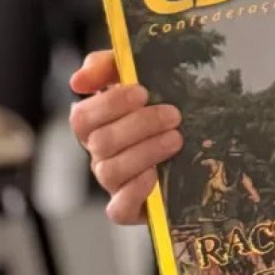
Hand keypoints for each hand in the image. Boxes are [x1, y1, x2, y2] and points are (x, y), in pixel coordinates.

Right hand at [69, 49, 182, 224]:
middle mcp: (100, 154)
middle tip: (172, 115)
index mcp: (96, 125)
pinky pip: (118, 208)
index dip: (110, 104)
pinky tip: (156, 174)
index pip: (82, 117)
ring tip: (176, 139)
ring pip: (111, 171)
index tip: (142, 92)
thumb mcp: (138, 77)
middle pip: (100, 143)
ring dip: (146, 152)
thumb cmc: (159, 108)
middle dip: (138, 126)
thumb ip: (107, 66)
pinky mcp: (130, 208)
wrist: (196, 149)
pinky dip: (135, 191)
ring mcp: (113, 183)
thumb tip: (78, 79)